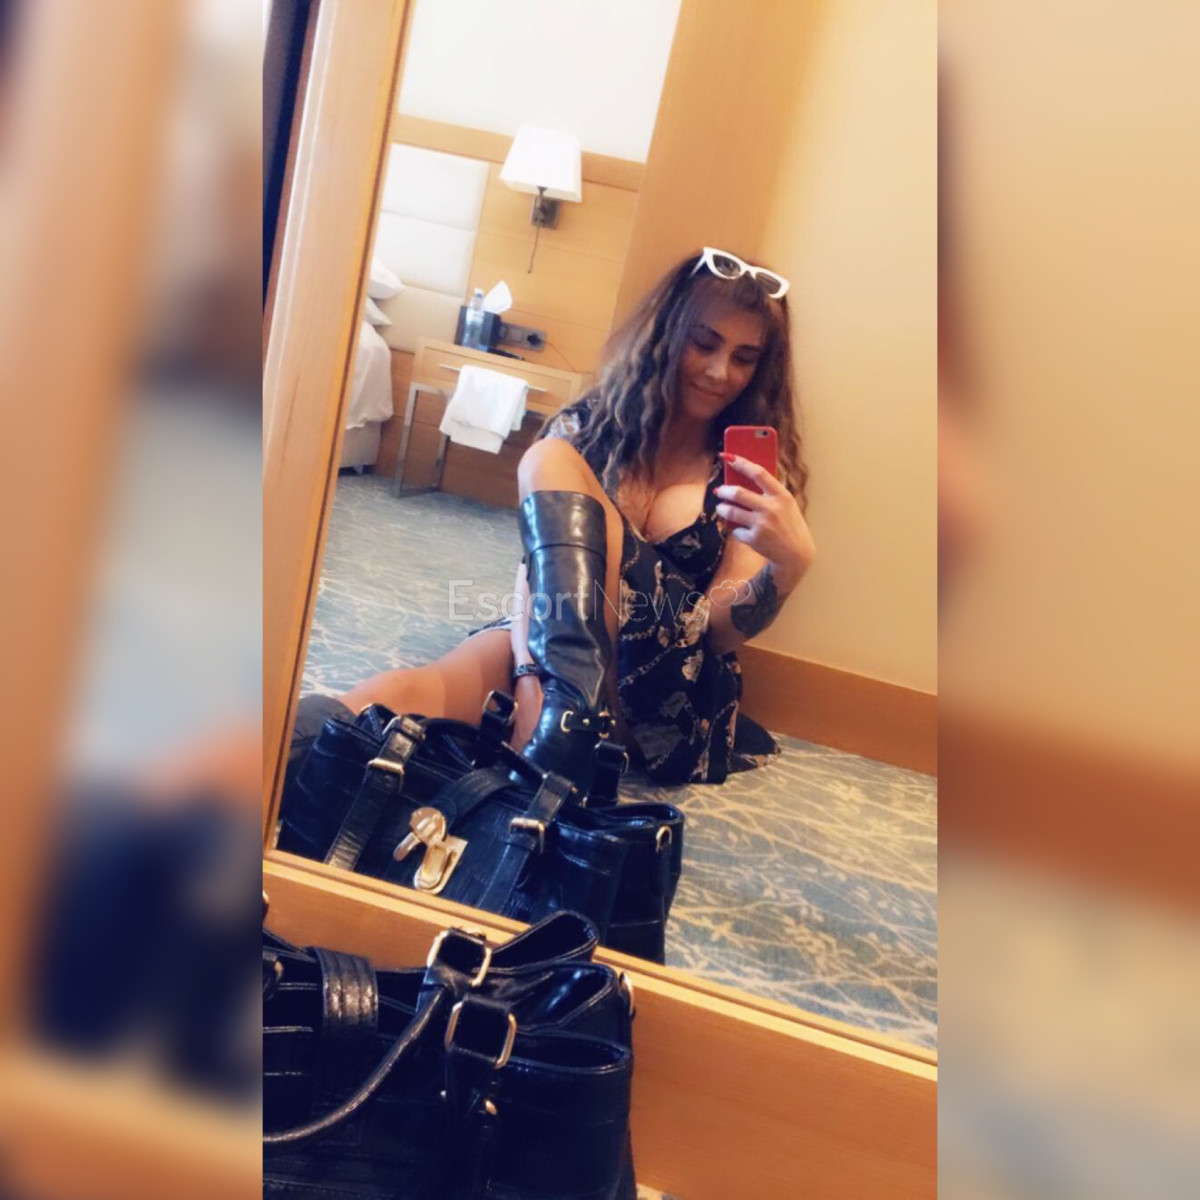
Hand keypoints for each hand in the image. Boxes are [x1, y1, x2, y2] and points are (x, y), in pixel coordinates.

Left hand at [714, 454, 816, 590]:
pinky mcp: (754, 539)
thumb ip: (769, 492)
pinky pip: (735, 530)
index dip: (741, 463)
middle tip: (720, 490)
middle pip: (738, 493)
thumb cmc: (789, 525)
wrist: (796, 554)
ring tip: (721, 507)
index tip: (727, 456)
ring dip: (722, 508)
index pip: (758, 473)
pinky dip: (735, 529)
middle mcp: (772, 508)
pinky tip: (739, 528)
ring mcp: (762, 524)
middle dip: (724, 490)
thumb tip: (740, 478)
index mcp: (782, 496)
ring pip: (731, 511)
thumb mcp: (786, 505)